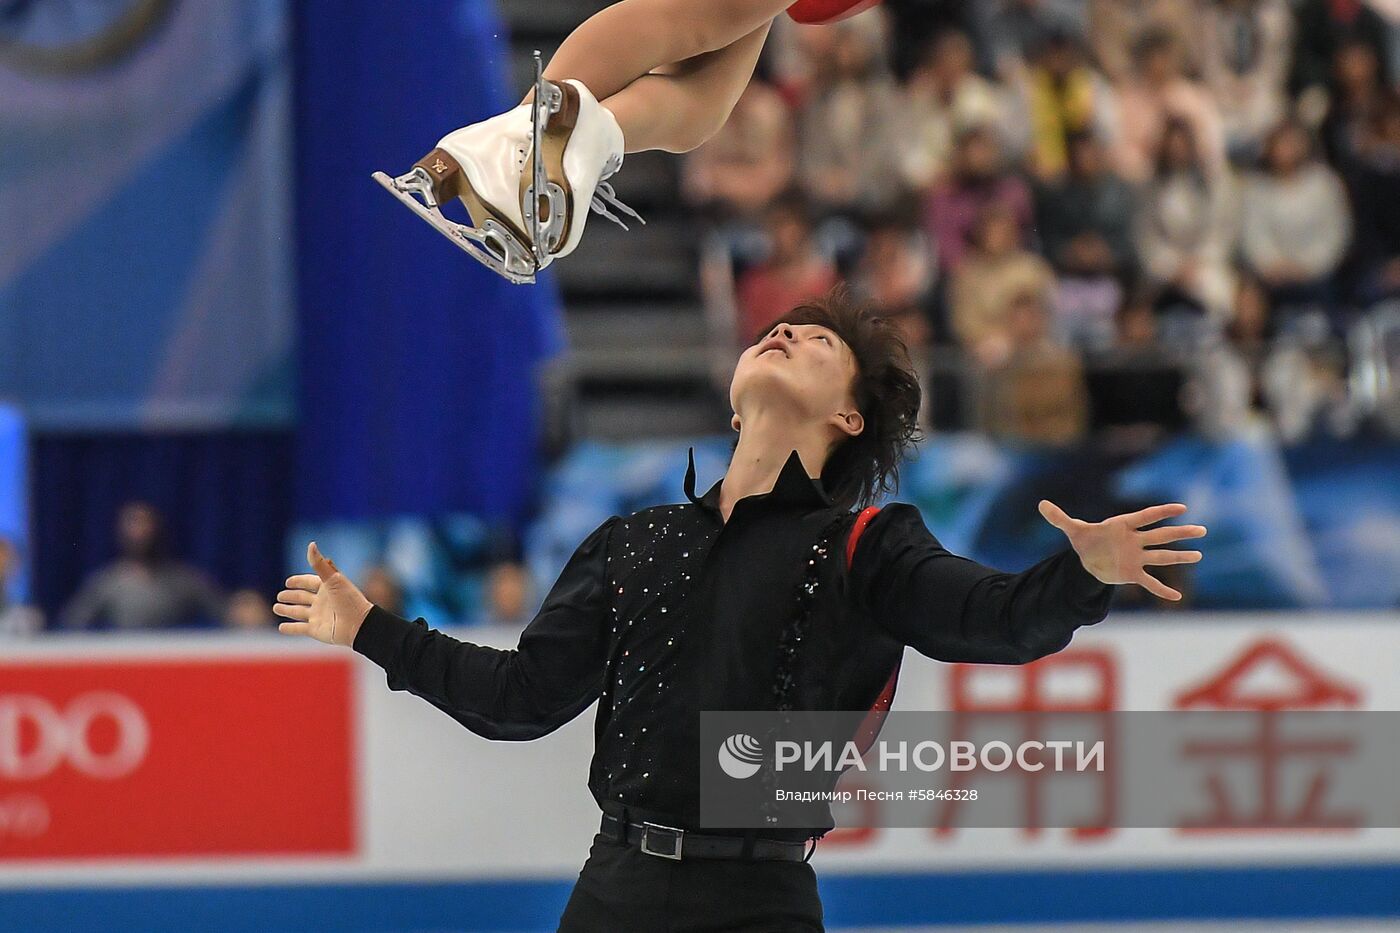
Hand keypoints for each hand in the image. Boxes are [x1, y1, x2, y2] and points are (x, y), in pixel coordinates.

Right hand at [273, 542, 372, 646]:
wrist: (358, 624)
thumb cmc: (348, 599)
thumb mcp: (333, 579)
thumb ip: (319, 564)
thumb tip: (311, 544)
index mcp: (327, 588)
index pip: (310, 582)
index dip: (299, 581)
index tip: (288, 582)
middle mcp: (322, 602)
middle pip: (303, 597)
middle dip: (291, 596)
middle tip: (279, 595)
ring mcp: (319, 616)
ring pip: (299, 612)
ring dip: (288, 610)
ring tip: (276, 607)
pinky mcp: (316, 630)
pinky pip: (300, 629)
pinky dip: (290, 628)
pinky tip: (281, 627)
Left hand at [1038, 500, 1205, 601]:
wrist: (1088, 560)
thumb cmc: (1086, 540)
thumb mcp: (1072, 530)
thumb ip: (1059, 518)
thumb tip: (1040, 503)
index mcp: (1123, 526)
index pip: (1145, 517)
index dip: (1162, 512)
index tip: (1182, 507)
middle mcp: (1134, 541)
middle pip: (1160, 536)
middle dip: (1179, 533)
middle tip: (1201, 530)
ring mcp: (1136, 558)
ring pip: (1161, 557)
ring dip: (1179, 557)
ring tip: (1198, 555)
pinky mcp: (1132, 574)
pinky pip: (1150, 583)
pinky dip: (1161, 590)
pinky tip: (1177, 598)